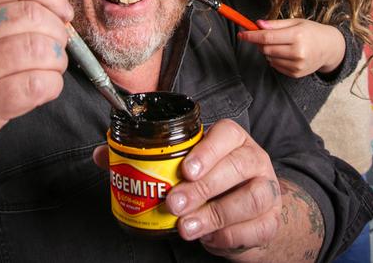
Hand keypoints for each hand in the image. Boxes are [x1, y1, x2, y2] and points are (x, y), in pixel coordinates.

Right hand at [0, 0, 73, 185]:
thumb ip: (5, 8)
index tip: (63, 12)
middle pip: (29, 14)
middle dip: (57, 31)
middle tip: (58, 47)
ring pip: (36, 48)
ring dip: (57, 60)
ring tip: (51, 69)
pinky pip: (34, 85)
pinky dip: (52, 85)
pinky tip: (45, 88)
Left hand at [95, 120, 280, 259]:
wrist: (251, 213)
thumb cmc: (211, 182)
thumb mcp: (183, 167)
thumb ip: (143, 160)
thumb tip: (102, 156)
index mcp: (232, 140)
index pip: (227, 133)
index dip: (208, 150)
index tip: (184, 169)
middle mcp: (254, 159)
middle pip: (237, 166)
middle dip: (203, 187)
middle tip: (173, 204)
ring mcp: (267, 189)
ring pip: (250, 198)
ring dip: (215, 215)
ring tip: (186, 228)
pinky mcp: (270, 220)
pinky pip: (255, 228)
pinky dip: (230, 237)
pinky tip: (209, 239)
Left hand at [239, 18, 345, 76]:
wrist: (330, 48)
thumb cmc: (311, 32)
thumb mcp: (295, 22)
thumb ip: (275, 24)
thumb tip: (257, 24)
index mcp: (297, 36)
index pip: (267, 37)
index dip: (252, 36)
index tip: (242, 33)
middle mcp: (298, 52)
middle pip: (266, 49)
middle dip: (259, 42)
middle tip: (261, 36)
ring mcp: (297, 65)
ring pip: (269, 58)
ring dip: (267, 51)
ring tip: (278, 43)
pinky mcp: (296, 74)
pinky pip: (276, 66)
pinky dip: (274, 59)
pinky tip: (284, 52)